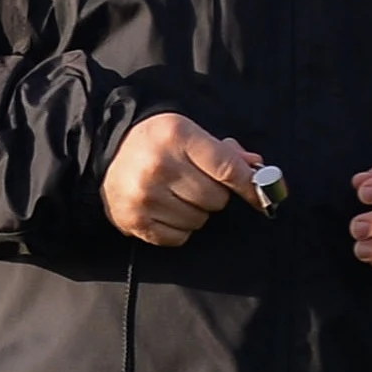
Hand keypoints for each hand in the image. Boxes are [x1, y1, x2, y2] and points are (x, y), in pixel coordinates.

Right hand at [101, 111, 263, 246]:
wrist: (106, 153)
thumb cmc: (156, 143)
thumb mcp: (189, 134)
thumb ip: (225, 152)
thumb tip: (257, 168)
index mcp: (177, 136)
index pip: (228, 169)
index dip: (250, 186)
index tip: (265, 197)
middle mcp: (159, 165)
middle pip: (216, 199)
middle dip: (214, 195)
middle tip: (197, 185)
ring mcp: (145, 195)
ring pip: (199, 220)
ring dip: (196, 212)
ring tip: (177, 196)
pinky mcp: (135, 220)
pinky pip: (178, 237)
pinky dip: (178, 228)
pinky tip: (166, 211)